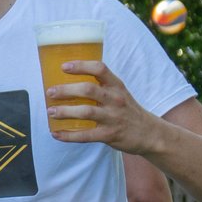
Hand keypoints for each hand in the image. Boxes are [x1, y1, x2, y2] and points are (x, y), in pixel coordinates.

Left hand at [46, 61, 164, 154]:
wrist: (150, 134)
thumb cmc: (128, 111)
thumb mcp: (120, 94)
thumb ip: (101, 87)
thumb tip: (69, 83)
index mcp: (117, 86)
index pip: (100, 69)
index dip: (81, 66)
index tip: (63, 67)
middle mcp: (115, 99)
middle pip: (88, 90)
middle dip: (66, 90)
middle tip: (50, 92)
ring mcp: (113, 118)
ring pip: (85, 112)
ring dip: (65, 111)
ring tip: (51, 112)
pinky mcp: (109, 135)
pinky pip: (85, 135)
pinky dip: (68, 135)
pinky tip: (56, 133)